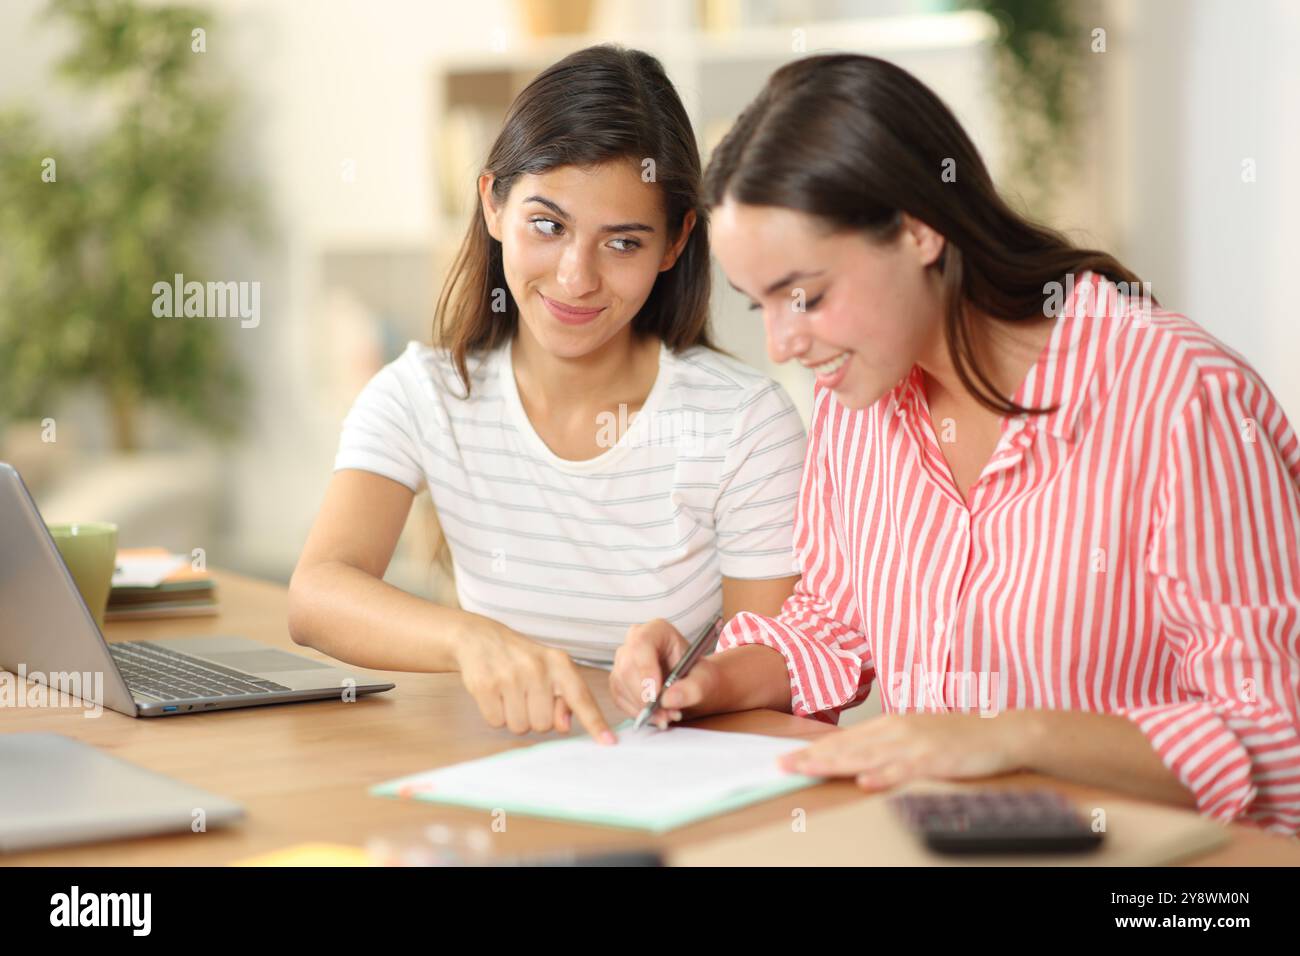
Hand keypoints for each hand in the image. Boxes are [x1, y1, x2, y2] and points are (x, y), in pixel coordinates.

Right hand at [455, 621, 614, 742]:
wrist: (479, 638)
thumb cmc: (521, 659)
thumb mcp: (549, 669)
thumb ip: (564, 697)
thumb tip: (564, 725)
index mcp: (559, 663)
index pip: (581, 697)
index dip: (595, 722)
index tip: (609, 741)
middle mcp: (537, 668)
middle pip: (544, 725)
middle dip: (534, 717)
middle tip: (526, 696)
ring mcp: (510, 676)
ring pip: (520, 727)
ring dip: (514, 717)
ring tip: (510, 693)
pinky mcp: (485, 685)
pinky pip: (497, 722)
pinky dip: (495, 714)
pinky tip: (495, 694)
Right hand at [610, 618, 723, 728]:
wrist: (692, 684)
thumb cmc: (698, 676)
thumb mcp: (705, 680)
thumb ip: (692, 688)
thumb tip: (668, 699)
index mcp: (657, 630)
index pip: (642, 644)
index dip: (646, 670)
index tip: (656, 695)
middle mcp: (634, 641)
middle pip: (627, 667)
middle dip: (645, 697)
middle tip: (666, 715)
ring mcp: (623, 660)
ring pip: (621, 685)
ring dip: (642, 708)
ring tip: (667, 716)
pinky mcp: (618, 680)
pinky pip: (619, 698)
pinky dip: (636, 712)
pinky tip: (655, 716)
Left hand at [779, 712, 1029, 790]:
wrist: (1002, 732)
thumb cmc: (958, 736)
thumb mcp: (916, 735)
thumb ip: (887, 745)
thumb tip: (856, 759)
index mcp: (891, 724)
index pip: (843, 740)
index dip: (812, 750)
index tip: (784, 758)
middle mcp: (898, 730)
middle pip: (847, 747)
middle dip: (812, 757)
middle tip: (780, 765)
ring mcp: (916, 744)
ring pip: (868, 756)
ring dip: (835, 764)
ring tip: (807, 770)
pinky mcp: (936, 759)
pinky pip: (906, 770)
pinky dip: (885, 776)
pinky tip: (865, 782)